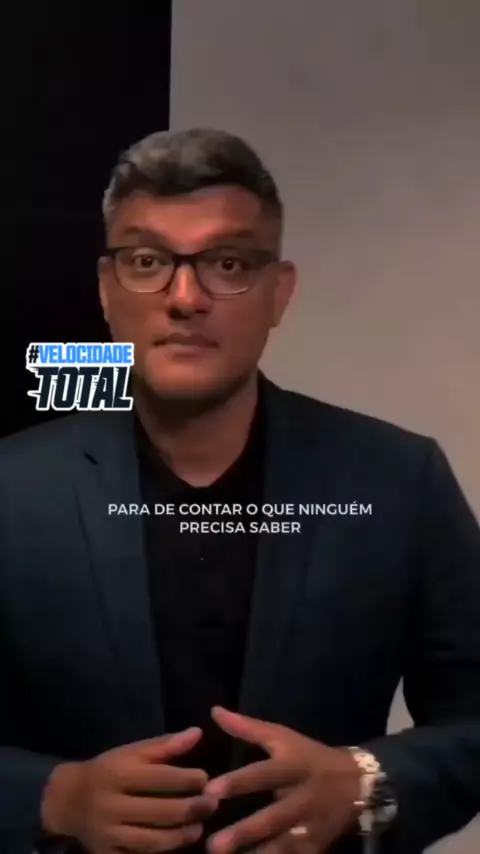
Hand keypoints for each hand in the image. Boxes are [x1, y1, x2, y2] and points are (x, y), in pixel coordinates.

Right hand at [41, 727, 218, 852]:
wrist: (67, 801)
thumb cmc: (107, 770)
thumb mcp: (131, 752)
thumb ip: (164, 745)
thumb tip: (197, 733)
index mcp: (116, 775)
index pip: (158, 778)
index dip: (186, 779)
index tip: (206, 778)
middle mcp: (110, 806)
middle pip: (158, 812)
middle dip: (190, 809)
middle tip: (212, 804)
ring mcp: (107, 835)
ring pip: (151, 841)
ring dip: (180, 836)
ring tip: (199, 827)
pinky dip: (162, 852)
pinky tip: (178, 843)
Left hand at [204, 708, 361, 853]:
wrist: (357, 782)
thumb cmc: (309, 756)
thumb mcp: (283, 737)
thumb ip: (248, 728)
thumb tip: (215, 711)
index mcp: (294, 767)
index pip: (264, 774)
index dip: (239, 782)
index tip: (211, 790)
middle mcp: (304, 798)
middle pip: (274, 817)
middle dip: (244, 832)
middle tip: (212, 845)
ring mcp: (312, 826)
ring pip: (284, 846)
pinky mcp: (316, 847)